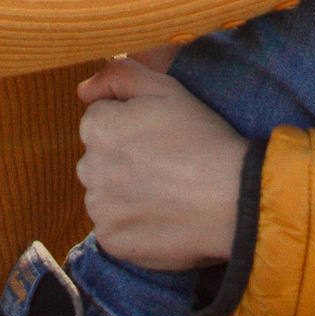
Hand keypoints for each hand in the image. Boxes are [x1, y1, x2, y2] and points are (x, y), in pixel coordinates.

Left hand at [76, 58, 247, 266]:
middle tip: (166, 164)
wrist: (232, 197)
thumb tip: (82, 90)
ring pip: (106, 195)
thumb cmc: (200, 136)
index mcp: (96, 127)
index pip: (102, 121)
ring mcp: (98, 208)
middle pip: (100, 160)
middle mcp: (88, 168)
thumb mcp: (164, 87)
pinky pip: (115, 228)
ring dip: (126, 194)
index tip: (159, 136)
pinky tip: (162, 216)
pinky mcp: (110, 241)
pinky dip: (133, 225)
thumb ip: (118, 75)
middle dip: (124, 159)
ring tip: (166, 192)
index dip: (133, 126)